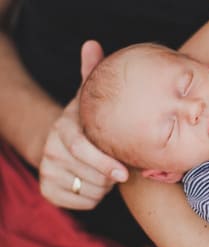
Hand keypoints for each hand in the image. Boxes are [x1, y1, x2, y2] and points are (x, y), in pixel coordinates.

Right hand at [39, 40, 128, 208]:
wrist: (63, 144)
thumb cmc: (86, 121)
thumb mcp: (88, 98)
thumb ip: (92, 73)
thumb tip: (92, 44)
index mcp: (62, 128)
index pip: (81, 149)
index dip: (103, 162)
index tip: (124, 173)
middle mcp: (51, 150)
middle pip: (88, 173)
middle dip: (109, 176)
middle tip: (120, 169)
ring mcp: (47, 171)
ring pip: (88, 191)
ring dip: (104, 186)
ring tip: (107, 172)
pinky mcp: (48, 191)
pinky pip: (82, 203)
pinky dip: (95, 198)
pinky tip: (96, 183)